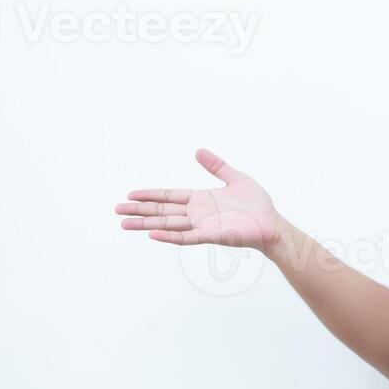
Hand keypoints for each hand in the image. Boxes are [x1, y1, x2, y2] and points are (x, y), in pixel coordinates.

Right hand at [116, 148, 281, 251]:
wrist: (272, 223)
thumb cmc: (257, 204)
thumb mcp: (236, 178)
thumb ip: (217, 166)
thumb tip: (198, 150)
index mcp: (200, 199)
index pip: (169, 196)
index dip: (150, 195)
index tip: (130, 195)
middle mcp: (197, 213)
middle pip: (162, 210)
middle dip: (139, 211)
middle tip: (116, 211)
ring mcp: (201, 225)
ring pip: (167, 224)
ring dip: (146, 223)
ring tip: (124, 224)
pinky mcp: (210, 236)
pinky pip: (185, 237)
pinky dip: (169, 236)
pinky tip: (152, 233)